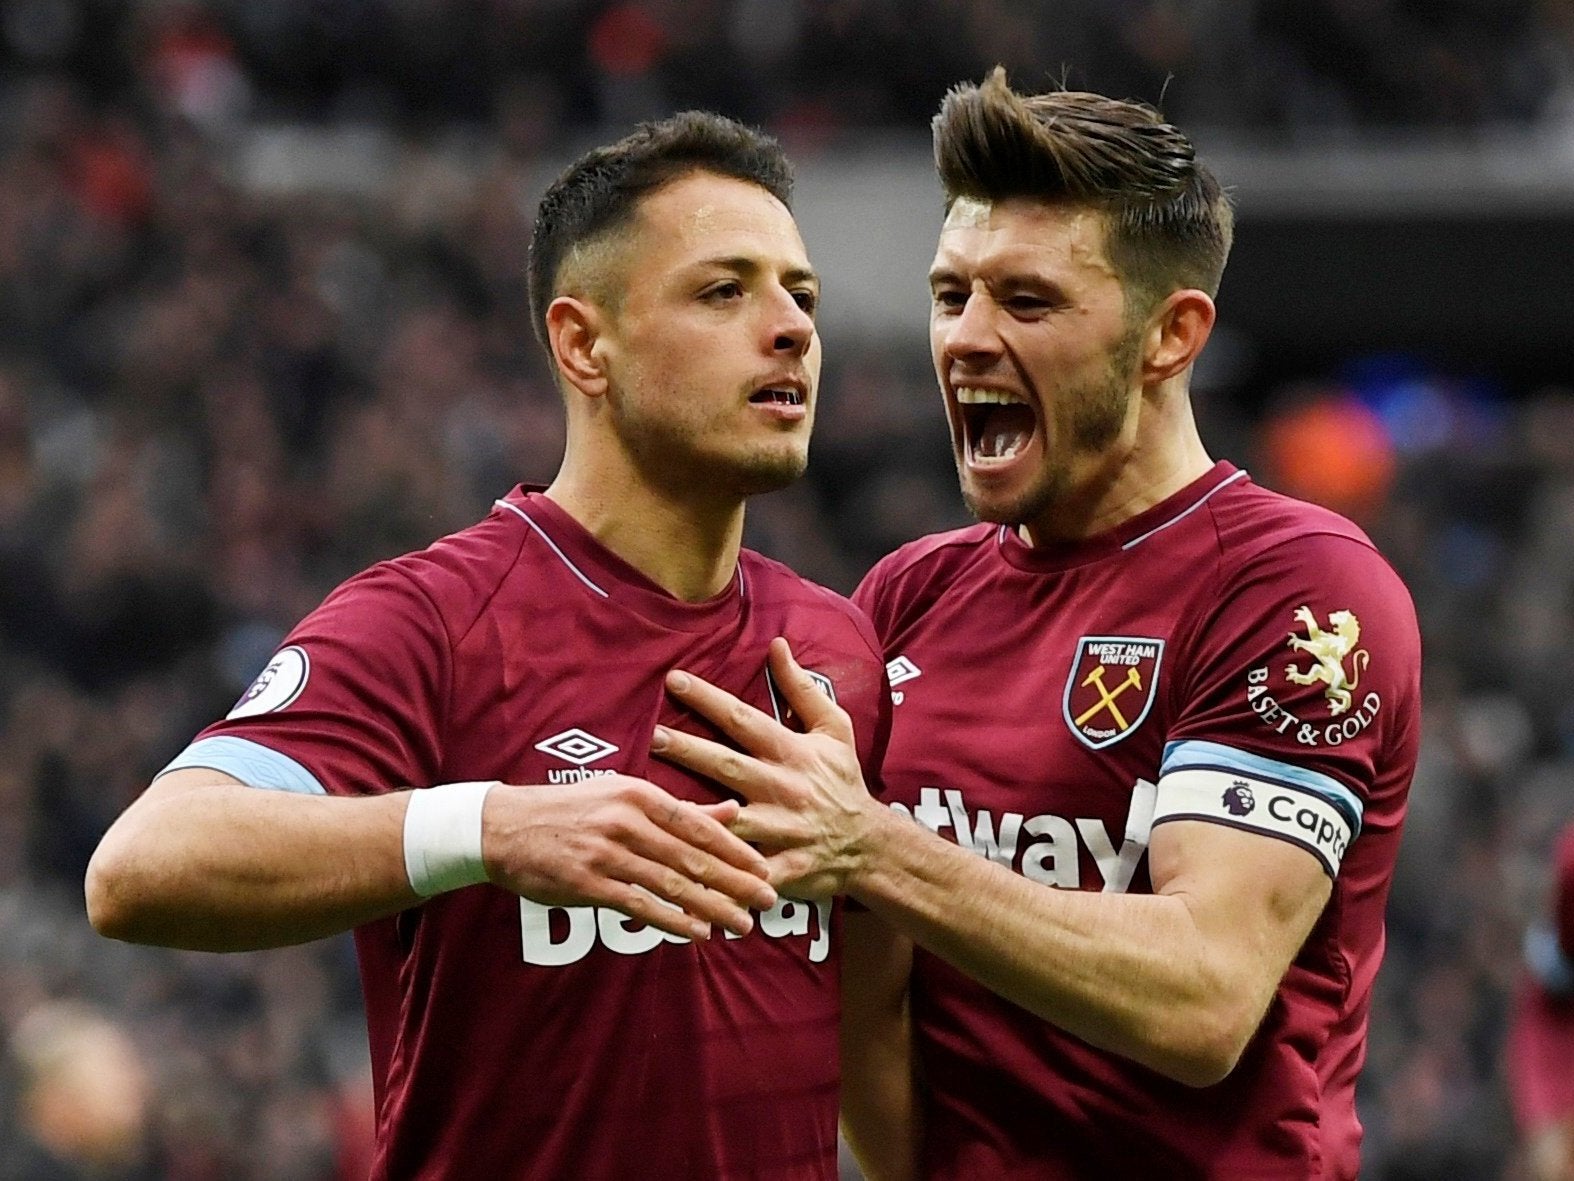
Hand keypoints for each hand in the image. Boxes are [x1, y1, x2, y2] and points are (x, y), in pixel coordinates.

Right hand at [481, 775, 777, 940]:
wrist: (505, 827)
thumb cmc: (573, 808)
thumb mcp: (625, 794)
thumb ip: (681, 807)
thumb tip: (733, 811)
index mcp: (639, 795)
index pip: (699, 824)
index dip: (736, 849)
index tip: (765, 868)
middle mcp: (626, 821)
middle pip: (692, 856)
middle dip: (735, 881)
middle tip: (768, 900)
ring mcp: (606, 853)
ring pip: (671, 883)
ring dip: (711, 906)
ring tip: (741, 923)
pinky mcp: (587, 883)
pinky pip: (639, 905)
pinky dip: (672, 920)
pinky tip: (697, 933)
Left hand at [650, 637, 878, 898]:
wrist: (870, 845)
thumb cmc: (843, 781)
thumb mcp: (834, 729)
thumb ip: (802, 689)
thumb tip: (776, 645)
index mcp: (792, 752)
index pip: (744, 719)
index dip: (709, 699)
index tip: (674, 680)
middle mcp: (783, 788)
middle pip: (729, 766)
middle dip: (690, 751)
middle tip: (653, 736)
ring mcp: (782, 831)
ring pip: (731, 822)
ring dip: (695, 815)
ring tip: (654, 805)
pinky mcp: (782, 869)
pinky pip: (746, 872)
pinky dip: (721, 875)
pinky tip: (684, 872)